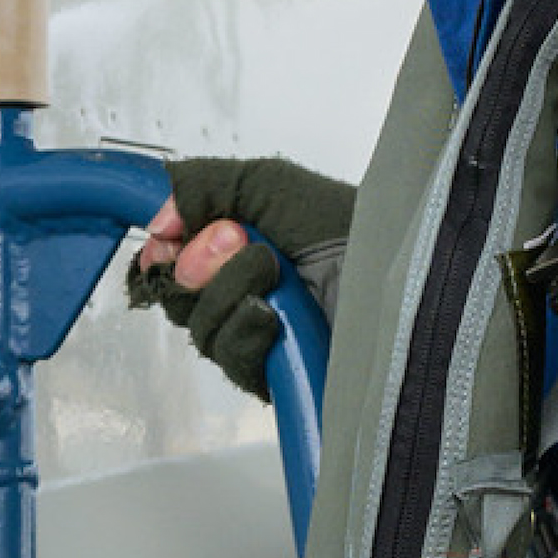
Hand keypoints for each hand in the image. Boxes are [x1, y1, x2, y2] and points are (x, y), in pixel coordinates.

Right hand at [122, 157, 355, 400]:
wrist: (399, 281)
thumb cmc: (355, 229)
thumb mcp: (270, 185)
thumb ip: (205, 186)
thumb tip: (158, 220)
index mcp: (240, 244)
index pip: (172, 256)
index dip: (164, 249)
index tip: (170, 236)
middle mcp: (245, 289)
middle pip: (177, 292)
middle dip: (203, 263)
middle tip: (241, 245)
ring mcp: (257, 333)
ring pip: (200, 326)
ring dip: (231, 293)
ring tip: (274, 278)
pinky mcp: (270, 372)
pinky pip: (230, 357)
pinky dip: (247, 330)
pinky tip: (276, 317)